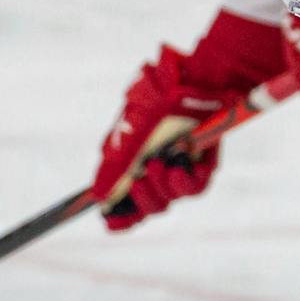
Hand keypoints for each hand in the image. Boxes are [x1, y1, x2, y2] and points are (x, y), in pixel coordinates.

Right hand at [91, 52, 235, 230]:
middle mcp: (153, 165)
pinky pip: (195, 188)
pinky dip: (185, 182)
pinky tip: (182, 165)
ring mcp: (178, 165)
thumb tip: (96, 196)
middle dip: (143, 199)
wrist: (196, 77)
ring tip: (162, 163)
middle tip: (142, 178)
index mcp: (131, 159)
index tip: (112, 222)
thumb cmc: (158, 97)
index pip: (124, 200)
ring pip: (169, 199)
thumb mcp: (129, 132)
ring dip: (162, 187)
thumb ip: (114, 165)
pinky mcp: (203, 163)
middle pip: (147, 206)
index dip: (119, 217)